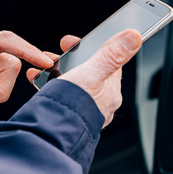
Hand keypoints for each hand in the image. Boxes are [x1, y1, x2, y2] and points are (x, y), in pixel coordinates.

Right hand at [26, 29, 142, 127]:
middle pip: (88, 71)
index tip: (75, 41)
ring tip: (43, 69)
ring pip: (72, 83)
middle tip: (54, 56)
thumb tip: (134, 37)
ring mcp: (83, 110)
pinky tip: (38, 82)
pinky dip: (48, 87)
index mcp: (110, 91)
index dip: (93, 46)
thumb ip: (112, 54)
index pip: (108, 61)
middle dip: (70, 60)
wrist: (50, 136)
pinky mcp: (66, 116)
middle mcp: (100, 103)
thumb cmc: (73, 107)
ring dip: (57, 73)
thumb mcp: (92, 73)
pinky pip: (59, 96)